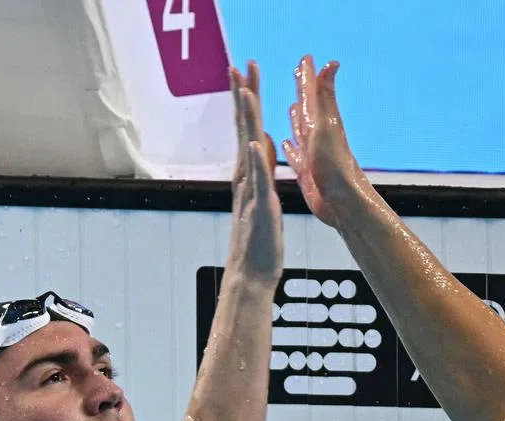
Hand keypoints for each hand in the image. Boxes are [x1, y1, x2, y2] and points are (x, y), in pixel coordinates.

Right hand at [227, 62, 282, 284]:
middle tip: (240, 65)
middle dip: (243, 95)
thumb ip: (260, 169)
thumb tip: (260, 144)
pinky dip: (255, 159)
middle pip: (244, 128)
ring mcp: (251, 190)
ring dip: (246, 118)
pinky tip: (254, 141)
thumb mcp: (263, 196)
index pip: (248, 128)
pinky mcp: (260, 205)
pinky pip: (257, 179)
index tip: (245, 73)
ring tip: (244, 89)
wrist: (252, 272)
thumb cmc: (259, 240)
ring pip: (247, 146)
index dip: (247, 100)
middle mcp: (246, 177)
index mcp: (249, 174)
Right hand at [282, 55, 374, 230]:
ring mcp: (312, 154)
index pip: (312, 92)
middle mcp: (317, 135)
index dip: (308, 75)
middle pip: (307, 107)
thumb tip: (332, 63)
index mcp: (321, 121)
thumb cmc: (335, 164)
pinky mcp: (307, 172)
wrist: (342, 203)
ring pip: (301, 131)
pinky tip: (286, 144)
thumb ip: (323, 96)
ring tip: (292, 107)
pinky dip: (290, 148)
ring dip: (296, 118)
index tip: (306, 58)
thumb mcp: (326, 125)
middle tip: (299, 73)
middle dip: (302, 90)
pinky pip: (296, 155)